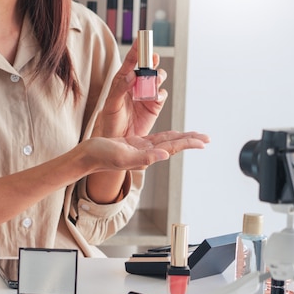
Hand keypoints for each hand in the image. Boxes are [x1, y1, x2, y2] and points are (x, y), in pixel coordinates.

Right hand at [81, 130, 210, 172]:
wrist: (86, 157)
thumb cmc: (100, 157)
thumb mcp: (123, 156)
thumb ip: (144, 158)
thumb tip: (165, 155)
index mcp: (146, 156)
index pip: (172, 148)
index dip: (188, 143)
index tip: (203, 141)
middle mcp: (146, 153)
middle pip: (173, 145)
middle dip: (190, 140)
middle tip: (207, 138)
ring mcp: (141, 149)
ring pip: (166, 141)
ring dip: (181, 138)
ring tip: (195, 136)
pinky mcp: (134, 144)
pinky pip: (155, 139)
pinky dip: (167, 136)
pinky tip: (173, 135)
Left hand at [93, 40, 167, 138]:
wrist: (119, 138)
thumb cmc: (110, 120)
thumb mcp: (111, 104)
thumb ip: (120, 88)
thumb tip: (132, 75)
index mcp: (123, 80)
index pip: (131, 61)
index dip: (138, 49)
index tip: (142, 38)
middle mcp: (137, 84)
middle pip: (148, 67)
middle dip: (152, 61)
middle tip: (152, 59)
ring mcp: (147, 94)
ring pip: (157, 78)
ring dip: (158, 77)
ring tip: (154, 80)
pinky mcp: (155, 105)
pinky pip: (162, 95)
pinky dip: (161, 93)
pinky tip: (155, 96)